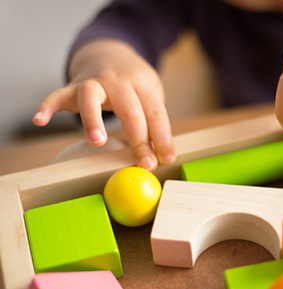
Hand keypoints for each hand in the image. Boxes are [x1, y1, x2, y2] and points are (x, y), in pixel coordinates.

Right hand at [33, 39, 174, 170]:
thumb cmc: (134, 84)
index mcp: (142, 84)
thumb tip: (159, 156)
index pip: (156, 113)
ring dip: (94, 119)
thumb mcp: (150, 95)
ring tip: (98, 141)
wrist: (110, 54)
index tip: (166, 160)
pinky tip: (40, 120)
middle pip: (130, 110)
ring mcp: (93, 81)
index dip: (163, 138)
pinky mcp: (72, 86)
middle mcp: (118, 81)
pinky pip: (57, 94)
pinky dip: (47, 106)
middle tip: (145, 164)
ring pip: (91, 96)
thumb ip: (153, 121)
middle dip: (139, 140)